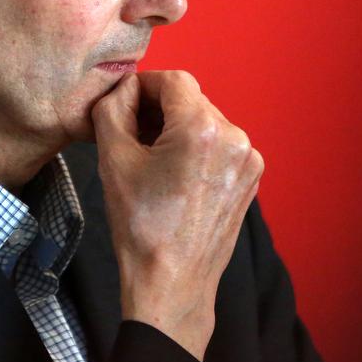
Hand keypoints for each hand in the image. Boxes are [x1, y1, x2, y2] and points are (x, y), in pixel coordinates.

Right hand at [90, 71, 262, 360]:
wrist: (172, 281)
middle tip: (128, 133)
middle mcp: (235, 138)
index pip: (172, 80)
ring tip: (150, 158)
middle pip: (190, 100)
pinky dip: (194, 148)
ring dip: (176, 128)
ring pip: (204, 121)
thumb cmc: (141, 225)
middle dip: (158, 109)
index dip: (142, 86)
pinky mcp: (250, 178)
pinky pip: (218, 145)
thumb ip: (112, 109)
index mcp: (203, 128)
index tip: (122, 105)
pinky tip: (172, 173)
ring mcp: (248, 159)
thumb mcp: (113, 159)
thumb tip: (122, 88)